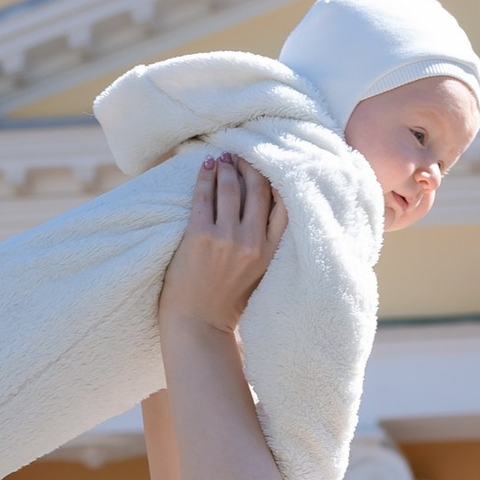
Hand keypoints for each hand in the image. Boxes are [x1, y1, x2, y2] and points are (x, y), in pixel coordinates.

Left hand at [160, 155, 288, 337]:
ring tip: (223, 159)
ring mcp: (226, 237)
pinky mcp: (200, 235)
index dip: (276, 180)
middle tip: (242, 156)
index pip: (282, 206)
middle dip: (250, 167)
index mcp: (269, 251)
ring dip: (227, 168)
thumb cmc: (227, 301)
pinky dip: (205, 177)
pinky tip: (205, 168)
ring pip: (231, 188)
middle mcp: (252, 241)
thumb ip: (264, 244)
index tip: (269, 166)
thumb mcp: (259, 273)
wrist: (198, 323)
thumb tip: (264, 207)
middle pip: (258, 190)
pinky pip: (204, 196)